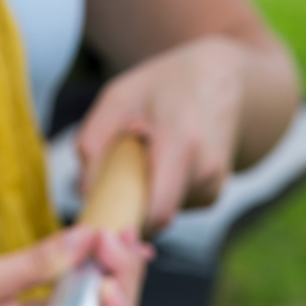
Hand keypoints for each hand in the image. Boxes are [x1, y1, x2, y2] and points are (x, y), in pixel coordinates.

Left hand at [77, 36, 249, 231]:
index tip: (101, 221)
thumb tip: (84, 194)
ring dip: (142, 199)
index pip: (157, 213)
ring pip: (161, 215)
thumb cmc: (163, 86)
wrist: (222, 78)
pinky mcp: (213, 195)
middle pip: (154, 219)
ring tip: (143, 162)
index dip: (126, 227)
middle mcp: (206, 170)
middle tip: (110, 184)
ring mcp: (213, 186)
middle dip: (127, 212)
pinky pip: (172, 208)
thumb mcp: (118, 98)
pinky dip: (157, 195)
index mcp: (182, 143)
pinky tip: (161, 166)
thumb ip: (92, 143)